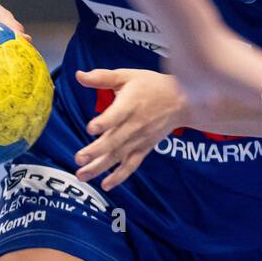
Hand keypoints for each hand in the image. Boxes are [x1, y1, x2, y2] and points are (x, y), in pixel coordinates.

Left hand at [73, 68, 189, 189]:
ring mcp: (140, 139)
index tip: (91, 128)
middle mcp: (135, 125)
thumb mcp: (128, 76)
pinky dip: (119, 176)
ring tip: (82, 175)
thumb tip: (79, 75)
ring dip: (100, 167)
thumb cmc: (152, 86)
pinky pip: (131, 165)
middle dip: (96, 151)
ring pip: (119, 156)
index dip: (104, 122)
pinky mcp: (144, 148)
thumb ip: (102, 77)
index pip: (117, 115)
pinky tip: (105, 185)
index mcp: (131, 104)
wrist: (182, 101)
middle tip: (79, 158)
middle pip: (115, 140)